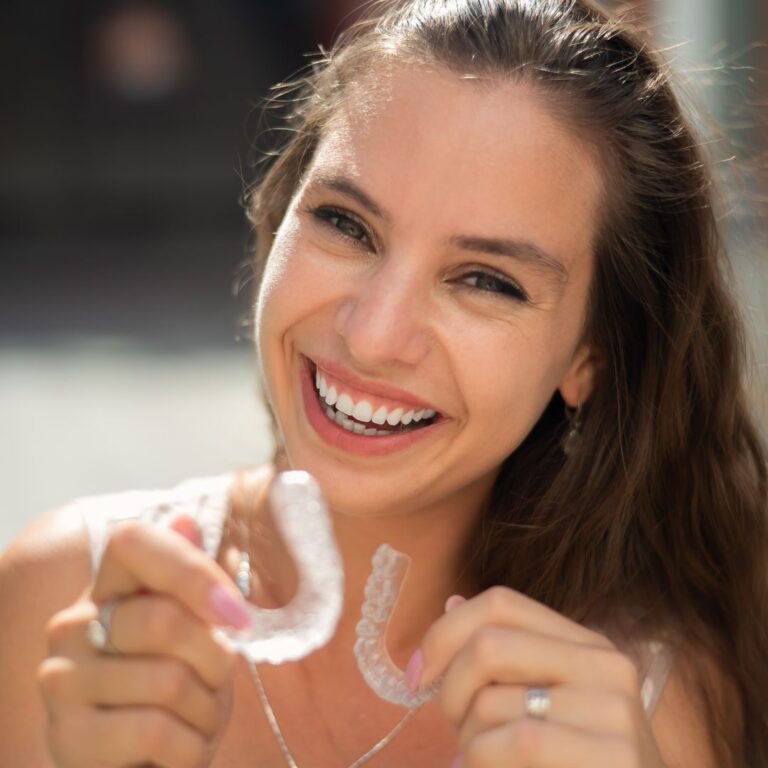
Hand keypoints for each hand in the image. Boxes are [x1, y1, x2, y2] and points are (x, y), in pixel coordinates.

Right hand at [38, 515, 250, 767]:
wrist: (143, 764)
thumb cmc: (176, 690)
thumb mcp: (195, 631)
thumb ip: (190, 578)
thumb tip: (185, 518)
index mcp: (107, 589)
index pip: (132, 540)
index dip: (193, 570)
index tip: (238, 616)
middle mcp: (72, 626)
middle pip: (164, 619)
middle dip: (215, 658)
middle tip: (217, 679)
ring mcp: (62, 682)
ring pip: (168, 681)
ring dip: (206, 710)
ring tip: (197, 716)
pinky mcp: (68, 740)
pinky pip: (156, 733)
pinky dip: (193, 747)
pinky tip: (185, 749)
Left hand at [411, 587, 665, 767]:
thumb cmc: (577, 764)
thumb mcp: (547, 704)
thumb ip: (505, 659)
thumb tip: (452, 602)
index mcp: (587, 644)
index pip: (501, 602)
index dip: (445, 632)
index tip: (418, 675)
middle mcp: (606, 666)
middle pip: (490, 644)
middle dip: (451, 688)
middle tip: (453, 726)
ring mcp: (614, 712)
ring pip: (494, 703)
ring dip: (468, 741)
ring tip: (479, 760)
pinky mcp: (613, 756)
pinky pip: (516, 742)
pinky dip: (480, 761)